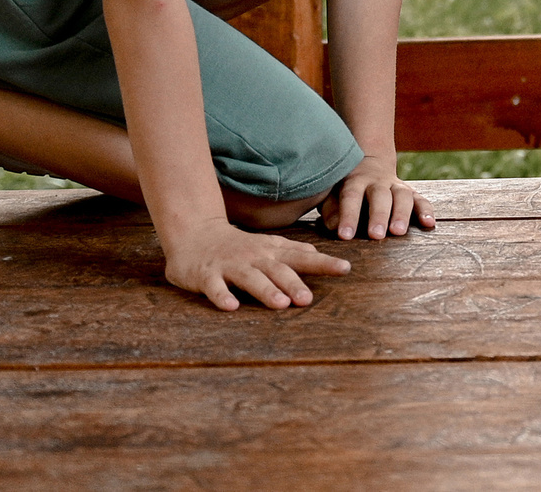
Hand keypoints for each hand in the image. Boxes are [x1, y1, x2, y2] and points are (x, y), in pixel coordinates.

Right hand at [162, 218, 349, 311]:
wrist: (194, 234)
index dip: (324, 263)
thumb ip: (291, 251)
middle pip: (277, 270)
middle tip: (308, 299)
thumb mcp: (267, 245)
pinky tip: (231, 307)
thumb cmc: (237, 245)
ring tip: (280, 304)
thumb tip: (317, 253)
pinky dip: (222, 296)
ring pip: (250, 278)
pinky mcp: (206, 275)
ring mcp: (229, 265)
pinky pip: (214, 287)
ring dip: (265, 290)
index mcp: (271, 252)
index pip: (302, 257)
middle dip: (293, 283)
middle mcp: (254, 257)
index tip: (345, 268)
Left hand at [319, 157, 436, 240]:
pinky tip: (429, 224)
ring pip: (402, 196)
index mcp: (355, 180)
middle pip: (380, 196)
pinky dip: (426, 211)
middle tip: (376, 235)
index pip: (351, 197)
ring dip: (402, 214)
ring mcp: (396, 185)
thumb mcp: (331, 192)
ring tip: (399, 232)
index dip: (348, 216)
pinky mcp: (410, 192)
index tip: (345, 236)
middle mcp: (377, 181)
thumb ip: (331, 209)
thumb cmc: (343, 185)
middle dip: (379, 215)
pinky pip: (420, 199)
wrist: (368, 161)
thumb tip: (335, 226)